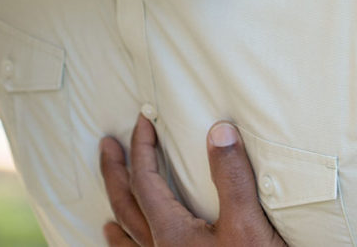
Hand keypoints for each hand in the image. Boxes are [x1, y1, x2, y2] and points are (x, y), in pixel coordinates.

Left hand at [98, 116, 286, 246]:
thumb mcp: (249, 225)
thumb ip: (231, 179)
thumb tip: (219, 131)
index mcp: (171, 233)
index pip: (145, 180)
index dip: (142, 147)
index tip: (142, 121)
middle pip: (125, 205)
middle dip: (114, 172)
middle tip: (107, 145)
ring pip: (129, 241)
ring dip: (118, 218)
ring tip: (107, 214)